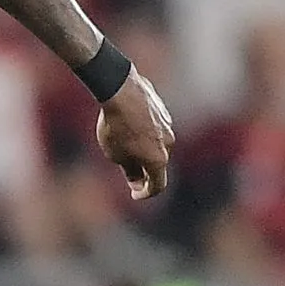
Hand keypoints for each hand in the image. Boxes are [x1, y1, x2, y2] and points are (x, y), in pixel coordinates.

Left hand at [95, 70, 175, 200]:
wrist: (120, 91)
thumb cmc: (116, 126)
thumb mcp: (116, 155)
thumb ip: (130, 171)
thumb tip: (137, 182)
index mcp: (159, 159)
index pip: (158, 185)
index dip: (146, 193)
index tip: (135, 194)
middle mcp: (169, 143)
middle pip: (157, 163)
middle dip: (142, 169)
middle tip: (124, 167)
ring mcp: (168, 125)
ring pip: (156, 143)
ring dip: (142, 147)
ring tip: (120, 140)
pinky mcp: (162, 110)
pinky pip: (153, 126)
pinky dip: (143, 130)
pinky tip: (126, 122)